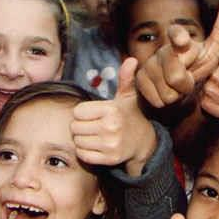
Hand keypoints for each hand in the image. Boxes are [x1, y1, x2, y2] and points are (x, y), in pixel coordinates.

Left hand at [71, 57, 155, 176]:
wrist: (144, 141)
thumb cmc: (130, 116)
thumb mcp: (127, 96)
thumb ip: (125, 78)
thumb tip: (131, 60)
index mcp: (111, 109)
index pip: (77, 112)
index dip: (83, 113)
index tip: (94, 114)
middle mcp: (110, 127)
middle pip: (75, 127)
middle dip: (81, 126)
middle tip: (93, 126)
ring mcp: (110, 144)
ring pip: (77, 141)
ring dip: (82, 139)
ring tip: (95, 135)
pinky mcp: (109, 159)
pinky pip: (83, 155)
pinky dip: (85, 152)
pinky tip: (96, 146)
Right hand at [137, 1, 218, 108]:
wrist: (176, 85)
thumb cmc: (196, 65)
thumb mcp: (213, 50)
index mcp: (179, 40)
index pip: (176, 34)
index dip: (179, 37)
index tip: (184, 40)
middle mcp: (161, 50)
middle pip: (175, 76)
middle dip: (186, 84)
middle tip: (188, 80)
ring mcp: (148, 65)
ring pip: (166, 91)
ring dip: (177, 94)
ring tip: (177, 86)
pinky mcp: (139, 80)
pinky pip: (158, 100)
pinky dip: (166, 100)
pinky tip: (165, 91)